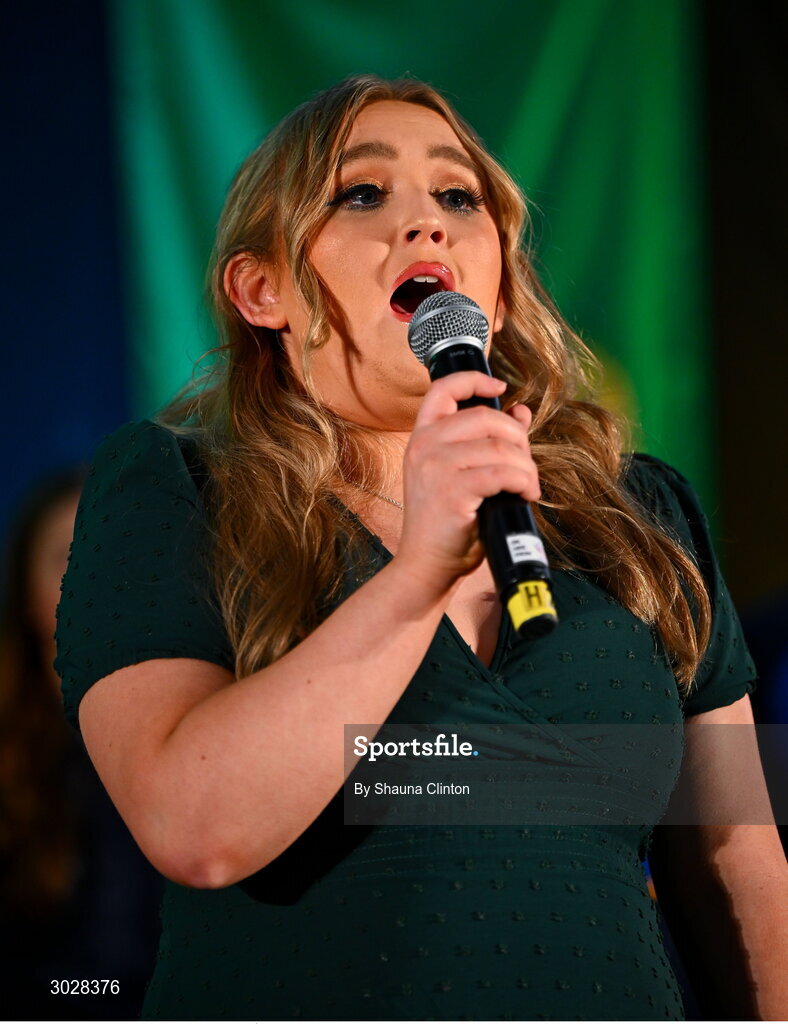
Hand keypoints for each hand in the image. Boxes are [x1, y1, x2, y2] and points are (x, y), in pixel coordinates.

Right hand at [396, 372, 540, 595]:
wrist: (427, 564)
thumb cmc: (446, 524)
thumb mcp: (462, 474)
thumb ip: (488, 441)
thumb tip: (521, 412)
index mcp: (422, 437)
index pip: (443, 389)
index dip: (474, 380)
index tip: (500, 386)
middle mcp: (424, 446)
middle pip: (487, 417)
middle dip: (518, 439)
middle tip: (526, 464)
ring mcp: (436, 467)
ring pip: (501, 447)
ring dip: (527, 467)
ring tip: (528, 486)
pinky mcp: (452, 491)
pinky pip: (503, 473)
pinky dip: (524, 482)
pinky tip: (525, 494)